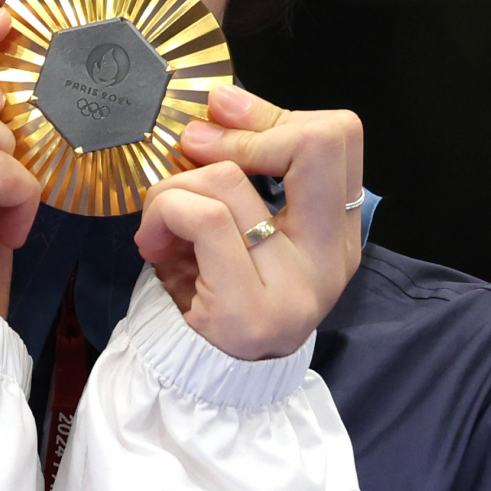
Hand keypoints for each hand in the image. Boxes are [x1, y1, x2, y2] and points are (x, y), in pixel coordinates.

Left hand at [136, 85, 363, 359]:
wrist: (200, 387)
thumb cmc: (214, 295)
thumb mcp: (241, 227)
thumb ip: (246, 172)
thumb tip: (221, 103)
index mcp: (337, 233)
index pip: (338, 138)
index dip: (273, 114)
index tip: (222, 113)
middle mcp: (330, 258)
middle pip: (317, 143)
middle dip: (243, 132)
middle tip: (194, 148)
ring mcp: (296, 288)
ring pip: (232, 180)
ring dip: (175, 186)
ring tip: (160, 220)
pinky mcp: (249, 311)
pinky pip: (204, 219)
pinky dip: (165, 213)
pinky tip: (152, 242)